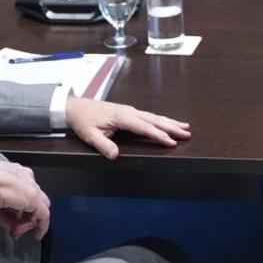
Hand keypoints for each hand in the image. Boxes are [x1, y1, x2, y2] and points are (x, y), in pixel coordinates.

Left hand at [64, 96, 190, 157]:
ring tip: (185, 127)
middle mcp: (129, 112)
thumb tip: (115, 155)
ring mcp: (130, 110)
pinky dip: (161, 119)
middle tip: (187, 133)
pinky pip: (149, 116)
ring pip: (153, 116)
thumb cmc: (83, 121)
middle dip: (171, 127)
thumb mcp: (90, 135)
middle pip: (154, 120)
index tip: (171, 141)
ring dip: (169, 122)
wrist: (75, 107)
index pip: (144, 127)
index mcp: (122, 117)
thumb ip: (103, 145)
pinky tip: (167, 122)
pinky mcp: (129, 112)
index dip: (159, 135)